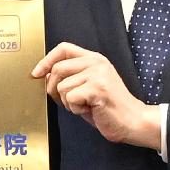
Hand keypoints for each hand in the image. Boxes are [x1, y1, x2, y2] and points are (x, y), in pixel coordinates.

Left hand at [34, 42, 166, 152]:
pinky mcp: (98, 88)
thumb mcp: (89, 86)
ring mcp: (98, 74)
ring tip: (84, 105)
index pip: (63, 48)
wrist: (133, 121)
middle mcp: (96, 63)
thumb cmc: (109, 108)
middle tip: (66, 101)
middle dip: (53, 89)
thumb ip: (70, 77)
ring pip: (62, 86)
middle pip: (58, 69)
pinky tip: (90, 110)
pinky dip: (75, 109)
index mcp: (94, 59)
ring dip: (67, 102)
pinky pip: (70, 98)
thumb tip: (44, 75)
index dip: (46, 60)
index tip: (36, 73)